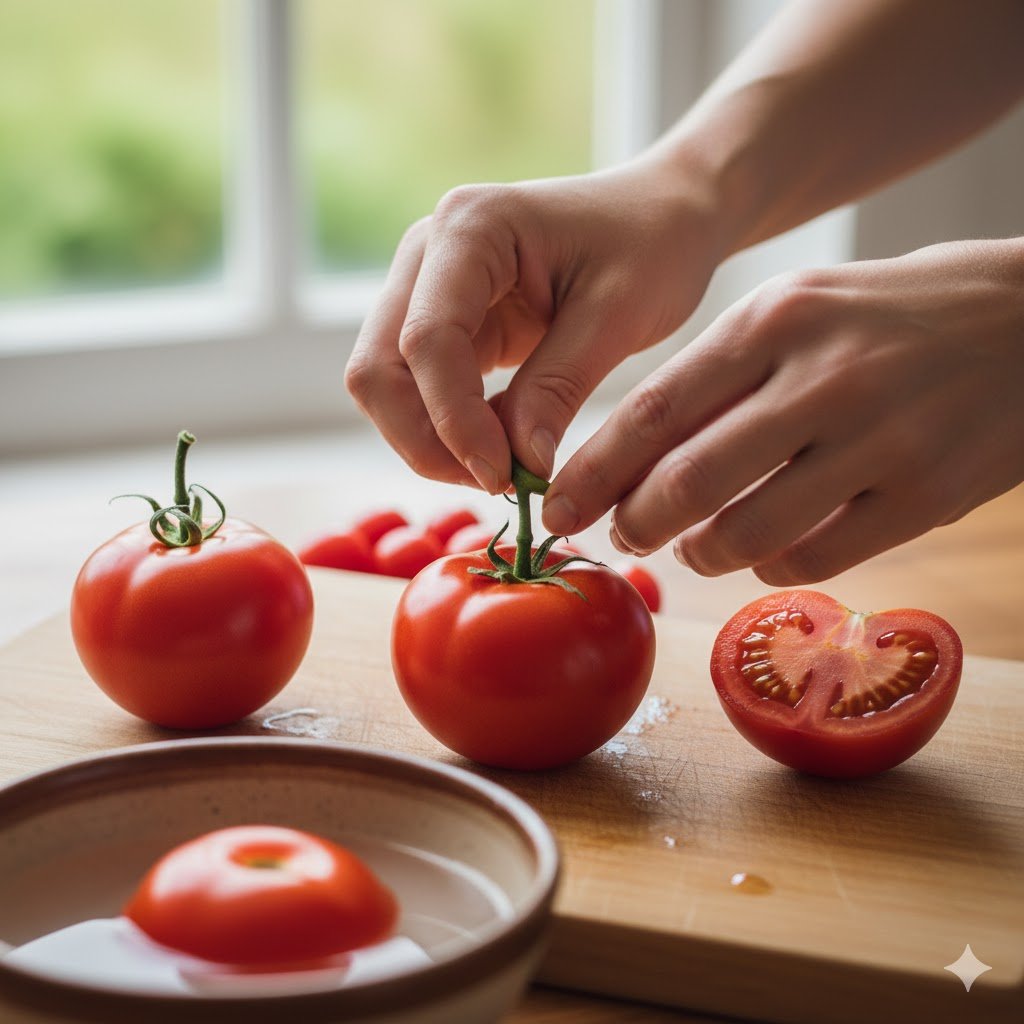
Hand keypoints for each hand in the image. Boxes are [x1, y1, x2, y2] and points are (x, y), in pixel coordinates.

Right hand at [345, 157, 722, 492]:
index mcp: (470, 228)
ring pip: (385, 386)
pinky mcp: (443, 320)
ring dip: (430, 442)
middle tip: (497, 483)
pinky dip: (446, 430)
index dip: (455, 420)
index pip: (427, 339)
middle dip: (426, 440)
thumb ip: (559, 387)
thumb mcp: (619, 315)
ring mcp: (427, 286)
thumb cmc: (652, 246)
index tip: (504, 477)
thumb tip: (519, 465)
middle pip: (379, 368)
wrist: (660, 217)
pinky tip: (500, 449)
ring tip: (503, 471)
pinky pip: (416, 389)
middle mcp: (429, 252)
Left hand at [543, 239, 1023, 582]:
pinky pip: (814, 558)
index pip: (655, 409)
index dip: (593, 471)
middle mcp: (824, 378)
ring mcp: (881, 440)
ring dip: (699, 552)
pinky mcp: (926, 497)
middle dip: (633, 522)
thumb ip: (718, 379)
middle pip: (689, 481)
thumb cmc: (888, 316)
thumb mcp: (797, 312)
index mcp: (776, 319)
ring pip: (748, 532)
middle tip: (619, 535)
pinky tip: (759, 553)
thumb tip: (633, 461)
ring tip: (691, 546)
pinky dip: (767, 567)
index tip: (556, 506)